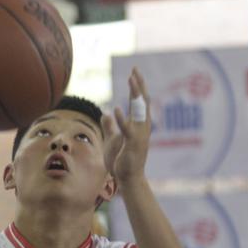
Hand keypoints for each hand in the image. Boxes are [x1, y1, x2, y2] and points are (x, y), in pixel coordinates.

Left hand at [103, 68, 151, 184]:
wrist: (128, 179)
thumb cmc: (121, 160)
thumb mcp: (112, 139)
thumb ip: (110, 126)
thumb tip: (105, 114)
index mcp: (138, 124)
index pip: (139, 101)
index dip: (137, 86)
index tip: (133, 71)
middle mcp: (142, 127)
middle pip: (142, 101)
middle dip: (139, 84)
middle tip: (135, 69)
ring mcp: (139, 135)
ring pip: (139, 110)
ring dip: (135, 94)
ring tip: (131, 79)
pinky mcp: (132, 144)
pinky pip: (128, 129)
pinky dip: (122, 119)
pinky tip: (116, 108)